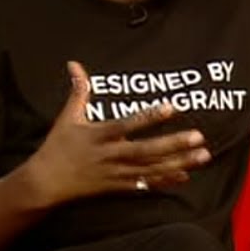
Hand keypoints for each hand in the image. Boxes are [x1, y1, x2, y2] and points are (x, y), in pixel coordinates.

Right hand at [24, 61, 211, 205]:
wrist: (46, 183)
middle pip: (147, 151)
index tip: (173, 107)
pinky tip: (186, 175)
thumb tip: (74, 64)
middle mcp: (111, 155)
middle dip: (174, 144)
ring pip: (152, 169)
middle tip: (199, 137)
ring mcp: (116, 173)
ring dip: (179, 162)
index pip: (129, 124)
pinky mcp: (118, 187)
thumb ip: (79, 90)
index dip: (151, 116)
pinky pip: (146, 184)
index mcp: (100, 135)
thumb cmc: (57, 147)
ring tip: (203, 155)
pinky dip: (165, 181)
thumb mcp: (67, 117)